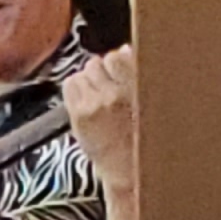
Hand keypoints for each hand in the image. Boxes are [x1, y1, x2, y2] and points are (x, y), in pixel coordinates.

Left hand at [62, 44, 139, 192]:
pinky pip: (70, 84)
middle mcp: (119, 94)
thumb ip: (137, 75)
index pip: (121, 55)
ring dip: (88, 79)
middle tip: (107, 87)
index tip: (119, 69)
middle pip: (101, 60)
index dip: (118, 60)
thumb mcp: (150, 102)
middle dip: (103, 70)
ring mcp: (97, 103)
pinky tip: (84, 101)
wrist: (129, 170)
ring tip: (96, 96)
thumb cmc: (142, 138)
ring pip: (84, 71)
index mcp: (141, 89)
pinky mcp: (79, 114)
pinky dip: (74, 88)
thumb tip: (126, 49)